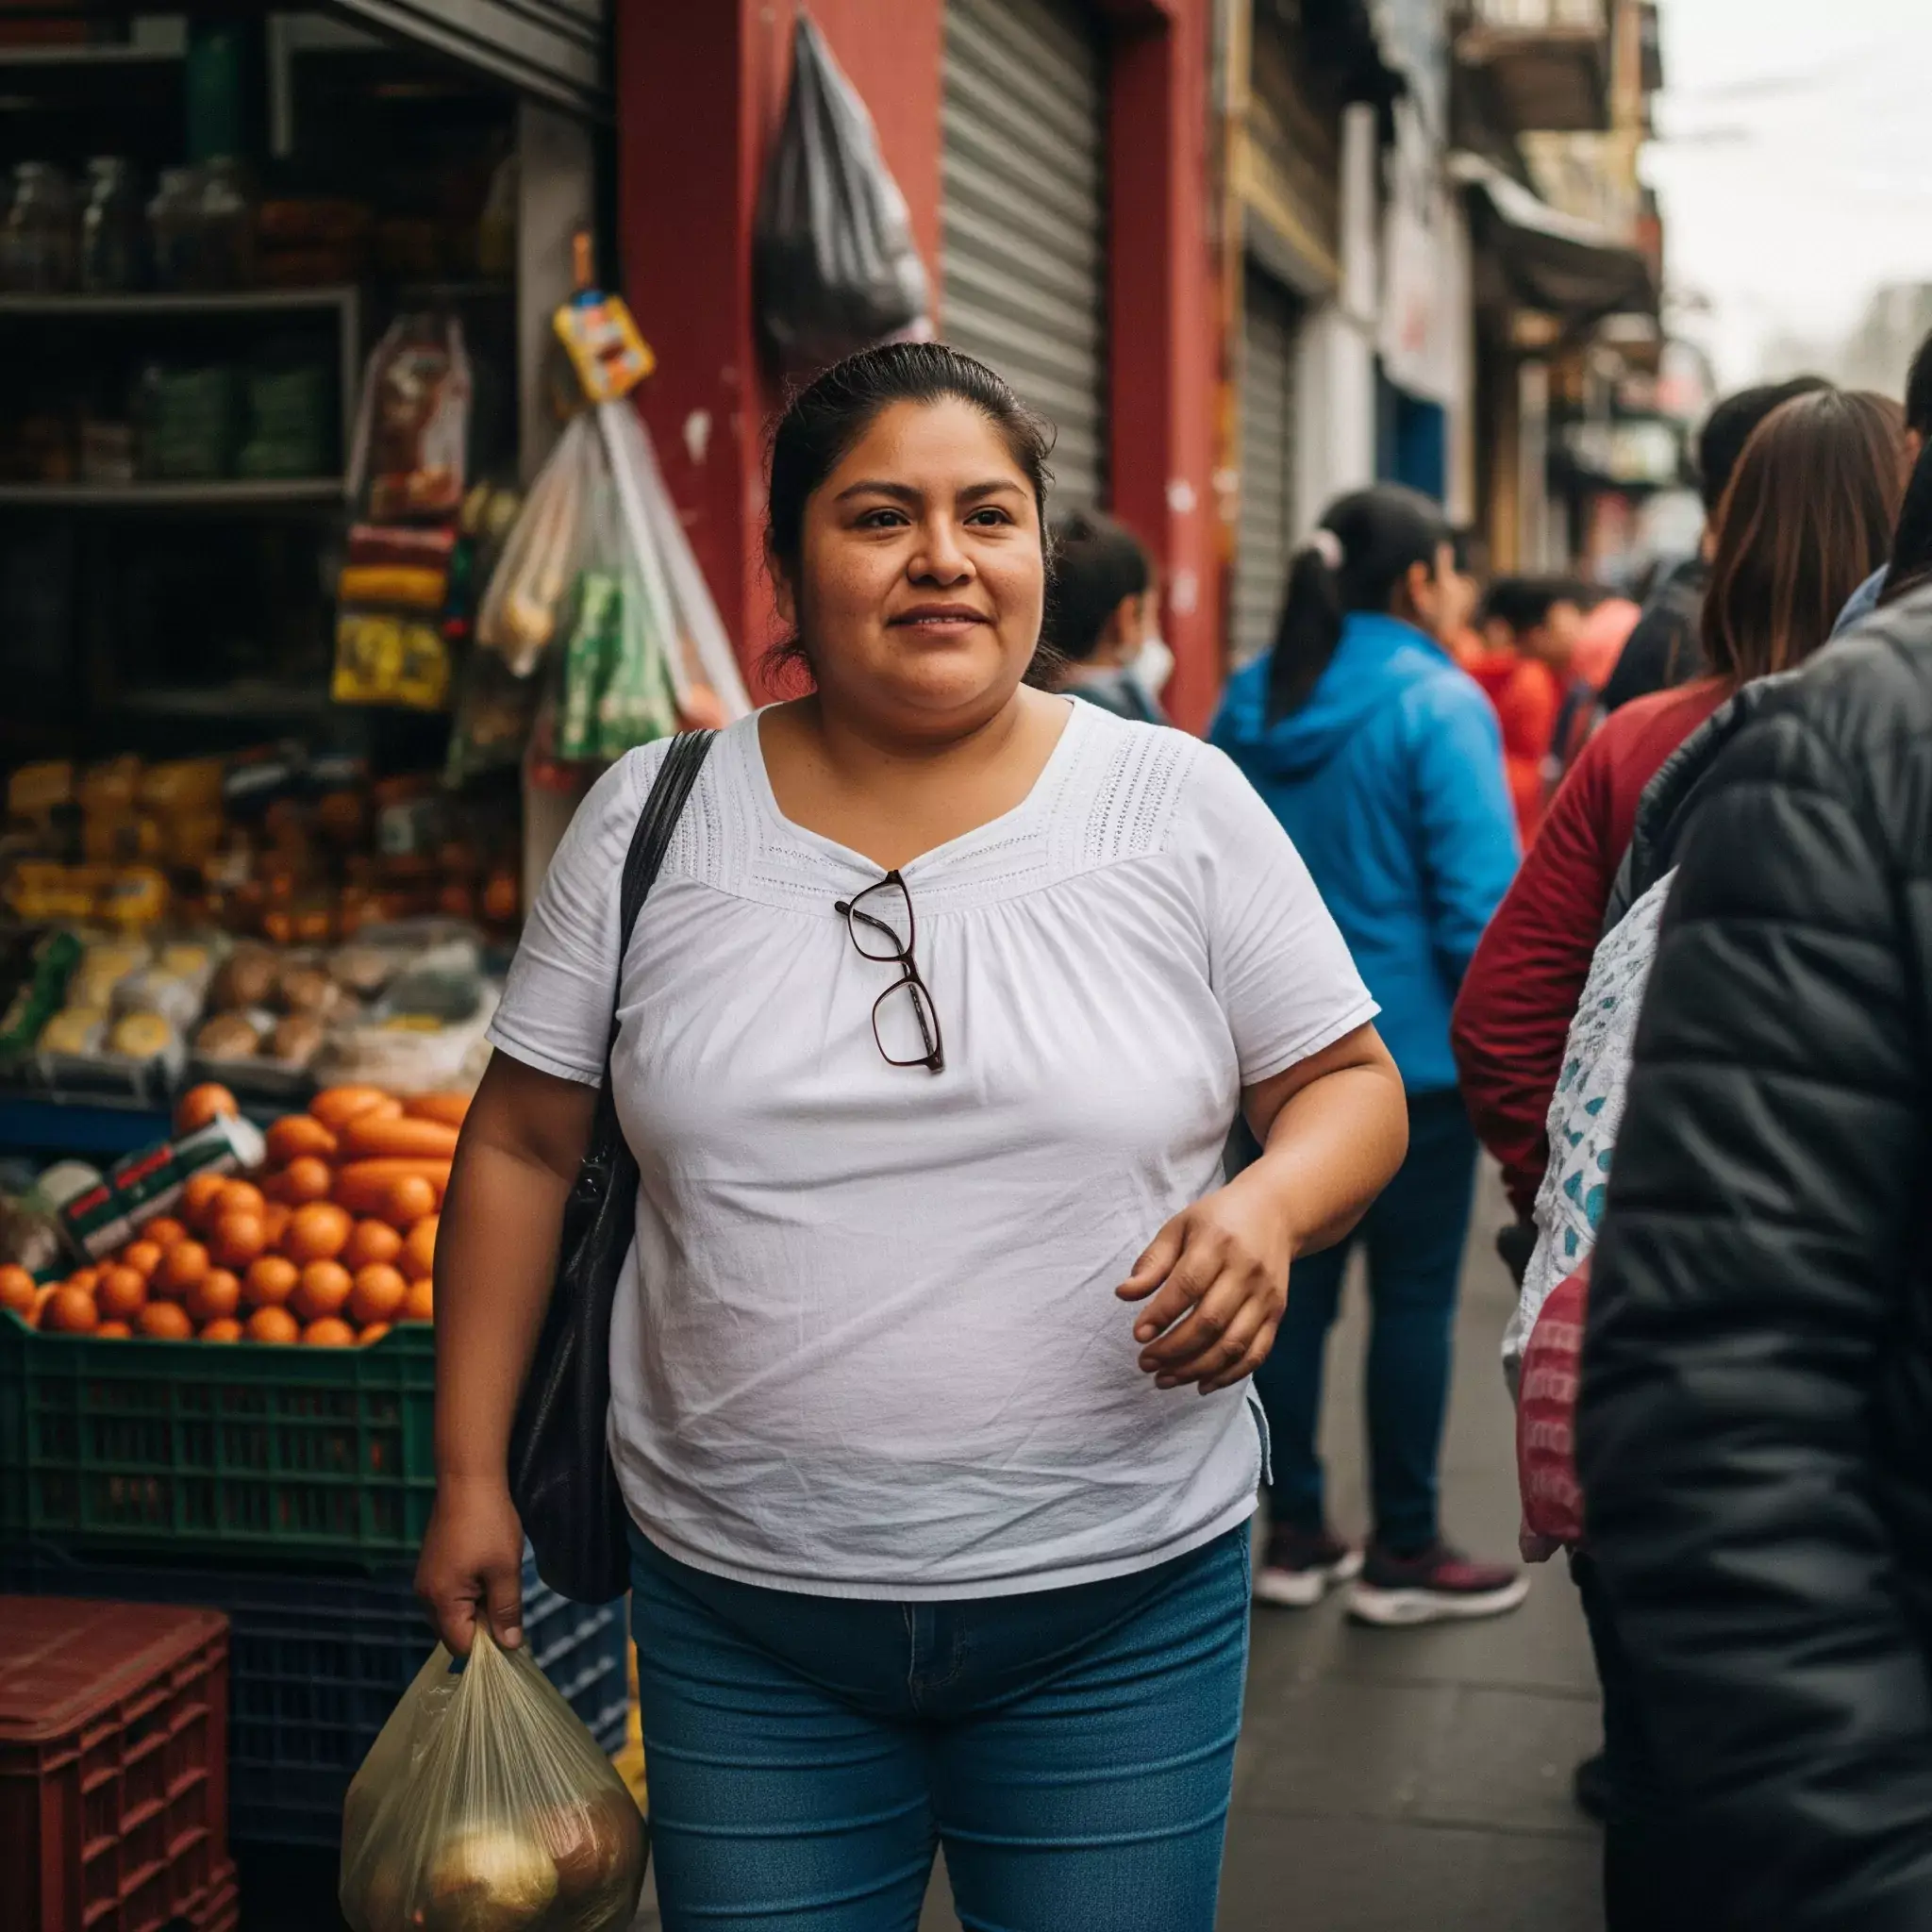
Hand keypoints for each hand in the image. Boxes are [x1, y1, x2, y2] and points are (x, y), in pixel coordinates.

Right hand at [416, 1475, 525, 1654]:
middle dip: (480, 1627)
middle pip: (452, 1632)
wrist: (468, 1480)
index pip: (460, 1646)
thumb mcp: (505, 1570)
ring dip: (475, 1608)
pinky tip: (486, 1571)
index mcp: (441, 1600)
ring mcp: (425, 1579)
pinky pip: (448, 1595)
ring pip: (451, 1613)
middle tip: (505, 1600)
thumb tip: (510, 1645)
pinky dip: (467, 1593)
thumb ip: (506, 1610)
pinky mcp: (431, 1565)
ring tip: (497, 1581)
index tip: (509, 1628)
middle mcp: (425, 1595)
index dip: (487, 1645)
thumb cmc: (489, 1525)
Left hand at [1117, 1174, 1293, 1395]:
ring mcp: (1266, 1295)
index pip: (1188, 1285)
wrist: (1274, 1214)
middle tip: (1145, 1363)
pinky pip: (1256, 1353)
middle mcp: (1246, 1271)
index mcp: (1218, 1243)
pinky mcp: (1277, 1313)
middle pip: (1210, 1321)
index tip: (1138, 1335)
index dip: (1162, 1314)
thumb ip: (1153, 1262)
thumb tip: (1124, 1294)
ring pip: (1233, 1344)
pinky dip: (1229, 1375)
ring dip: (1196, 1369)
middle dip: (1174, 1349)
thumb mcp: (1180, 1227)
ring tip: (1165, 1379)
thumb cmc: (1217, 1221)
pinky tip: (1201, 1385)